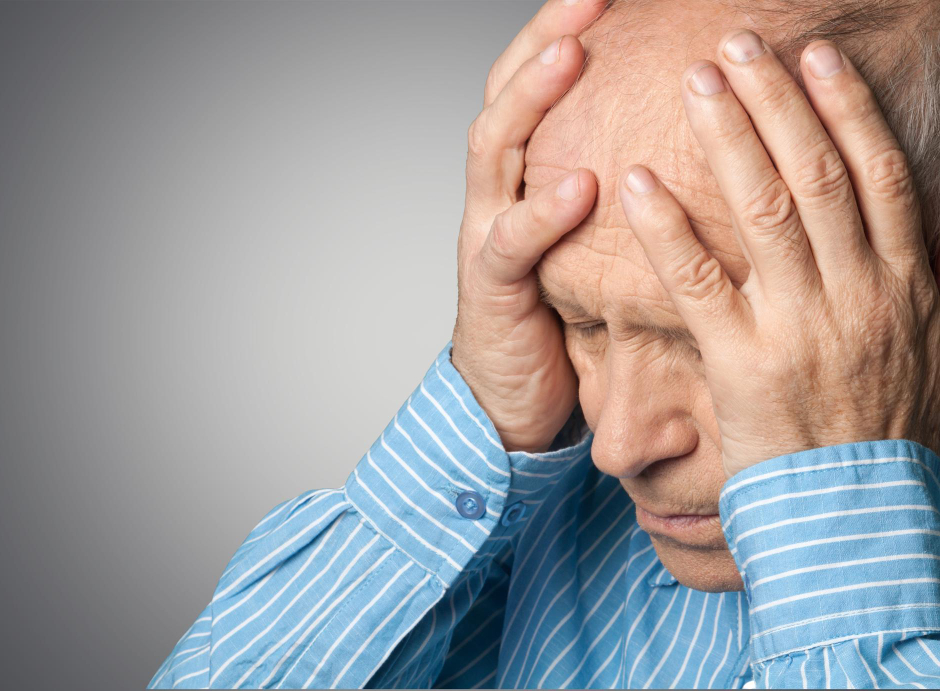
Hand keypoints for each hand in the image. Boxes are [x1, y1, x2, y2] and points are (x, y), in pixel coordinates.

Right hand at [451, 0, 604, 451]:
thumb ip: (621, 191)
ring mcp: (486, 233)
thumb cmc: (561, 312)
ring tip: (569, 56)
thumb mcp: (593, 241)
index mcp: (526, 173)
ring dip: (529, 99)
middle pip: (506, 93)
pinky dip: (539, 211)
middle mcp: (498, 190)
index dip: (565, 31)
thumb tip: (698, 141)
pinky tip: (577, 186)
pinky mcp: (490, 287)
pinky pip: (509, 243)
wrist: (513, 392)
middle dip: (543, 38)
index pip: (540, 84)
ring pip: (492, 149)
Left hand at [617, 29, 939, 477]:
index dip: (847, 108)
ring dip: (728, 139)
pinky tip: (638, 182)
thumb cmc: (874, 426)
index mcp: (904, 283)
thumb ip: (892, 275)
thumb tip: (883, 216)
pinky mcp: (746, 363)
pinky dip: (669, 227)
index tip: (814, 58)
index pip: (880, 175)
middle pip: (820, 175)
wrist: (856, 511)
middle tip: (739, 44)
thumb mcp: (911, 342)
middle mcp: (859, 293)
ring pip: (768, 212)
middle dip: (777, 102)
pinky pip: (700, 282)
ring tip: (696, 83)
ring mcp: (804, 327)